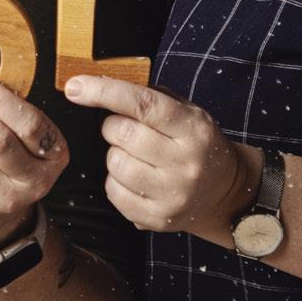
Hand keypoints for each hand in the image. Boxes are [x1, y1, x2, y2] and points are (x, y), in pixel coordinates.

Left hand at [63, 74, 252, 236]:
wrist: (226, 192)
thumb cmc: (196, 143)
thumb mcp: (186, 112)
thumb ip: (147, 96)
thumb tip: (97, 82)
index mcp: (194, 128)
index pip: (143, 105)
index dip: (105, 92)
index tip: (75, 86)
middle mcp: (185, 162)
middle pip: (122, 133)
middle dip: (114, 127)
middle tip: (129, 131)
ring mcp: (172, 194)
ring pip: (114, 163)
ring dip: (116, 155)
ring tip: (136, 157)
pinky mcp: (157, 218)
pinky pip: (113, 192)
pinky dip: (116, 181)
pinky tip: (136, 179)